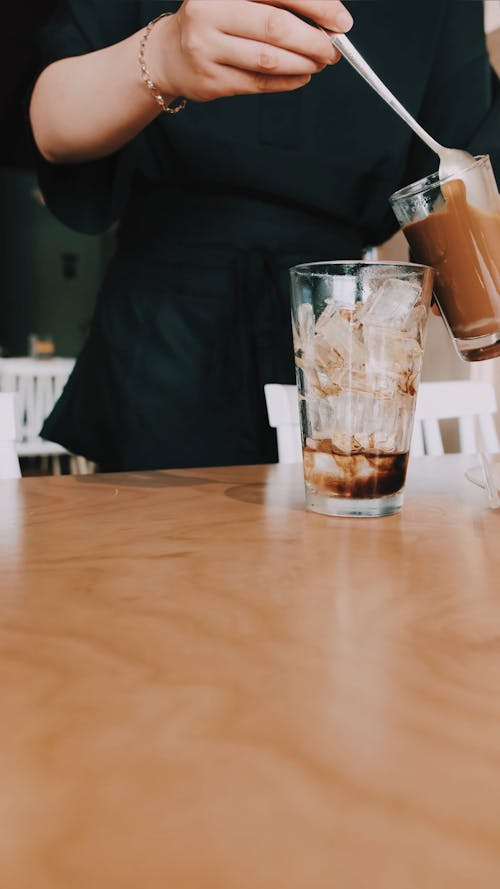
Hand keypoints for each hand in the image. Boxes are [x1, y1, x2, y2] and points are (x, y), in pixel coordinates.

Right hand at [148, 0, 352, 101]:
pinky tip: (302, 77)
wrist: (169, 54)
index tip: (341, 20)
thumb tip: (328, 19)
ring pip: (268, 59)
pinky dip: (287, 82)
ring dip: (303, 63)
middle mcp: (208, 12)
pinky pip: (258, 83)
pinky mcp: (210, 81)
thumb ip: (277, 2)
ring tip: (319, 62)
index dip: (316, 5)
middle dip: (313, 40)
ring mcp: (206, 49)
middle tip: (333, 48)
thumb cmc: (215, 20)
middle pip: (275, 26)